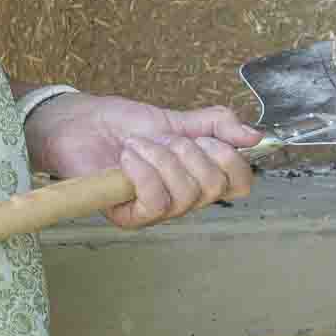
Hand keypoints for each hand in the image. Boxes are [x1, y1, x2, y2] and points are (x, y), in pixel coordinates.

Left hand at [28, 94, 259, 229]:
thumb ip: (216, 124)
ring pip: (185, 196)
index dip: (233, 161)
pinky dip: (144, 174)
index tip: (209, 138)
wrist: (80, 124)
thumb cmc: (123, 124)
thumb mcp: (176, 118)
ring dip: (162, 159)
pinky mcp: (129, 216)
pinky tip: (128, 157)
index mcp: (199, 175)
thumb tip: (255, 136)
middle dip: (191, 153)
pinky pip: (155, 204)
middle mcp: (183, 198)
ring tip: (138, 145)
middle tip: (165, 138)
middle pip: (214, 189)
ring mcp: (156, 210)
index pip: (239, 184)